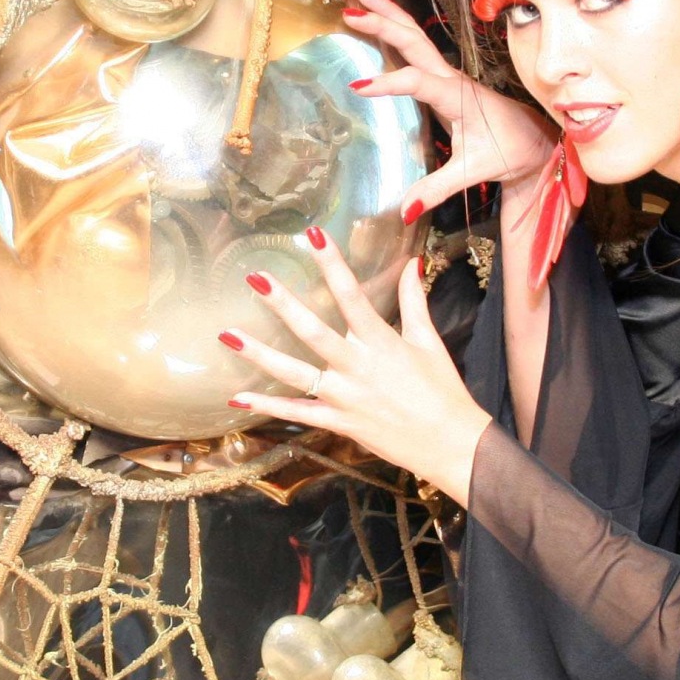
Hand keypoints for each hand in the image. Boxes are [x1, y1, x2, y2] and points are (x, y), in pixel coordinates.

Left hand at [221, 226, 492, 505]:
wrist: (450, 444)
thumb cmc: (443, 391)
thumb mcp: (429, 342)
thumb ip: (414, 301)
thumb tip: (412, 263)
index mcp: (382, 343)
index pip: (352, 296)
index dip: (332, 264)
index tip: (313, 235)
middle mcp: (358, 368)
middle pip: (313, 332)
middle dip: (283, 303)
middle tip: (256, 278)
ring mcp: (345, 398)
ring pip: (294, 373)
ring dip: (260, 354)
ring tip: (228, 335)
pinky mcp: (339, 423)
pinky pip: (297, 413)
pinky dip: (267, 406)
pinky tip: (237, 396)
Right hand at [342, 0, 557, 223]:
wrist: (535, 141)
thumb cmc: (509, 151)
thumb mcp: (473, 171)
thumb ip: (437, 189)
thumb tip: (404, 211)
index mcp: (458, 97)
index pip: (418, 82)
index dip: (389, 83)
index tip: (358, 88)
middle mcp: (452, 79)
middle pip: (415, 42)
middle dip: (384, 24)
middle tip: (353, 12)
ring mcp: (447, 75)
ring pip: (416, 36)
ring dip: (389, 15)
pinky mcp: (444, 79)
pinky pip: (418, 46)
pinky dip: (397, 28)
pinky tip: (379, 18)